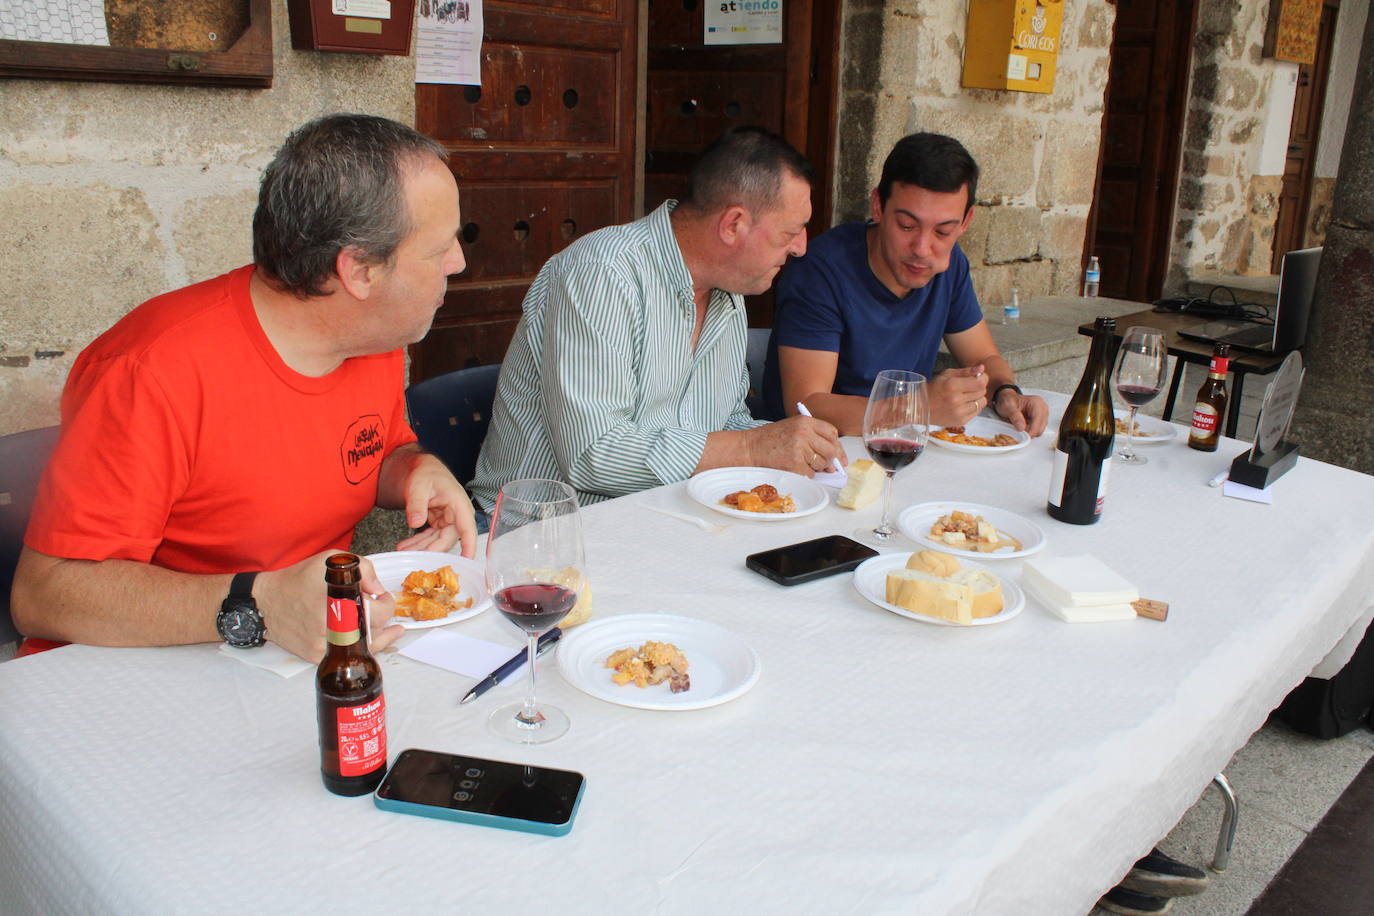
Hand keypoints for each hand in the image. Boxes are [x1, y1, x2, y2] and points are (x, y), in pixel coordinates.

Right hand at [255, 551, 404, 662]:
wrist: (266, 602)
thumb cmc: (296, 580)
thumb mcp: (329, 560)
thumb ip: (362, 569)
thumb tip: (378, 588)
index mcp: (340, 603)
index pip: (379, 612)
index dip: (387, 604)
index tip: (382, 597)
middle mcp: (333, 628)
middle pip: (375, 631)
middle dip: (383, 619)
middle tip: (380, 608)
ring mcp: (324, 645)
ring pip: (364, 648)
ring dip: (378, 636)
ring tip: (390, 630)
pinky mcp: (316, 656)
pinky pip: (346, 656)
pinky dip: (360, 648)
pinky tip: (369, 640)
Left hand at [393, 453, 478, 557]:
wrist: (423, 469)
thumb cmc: (426, 473)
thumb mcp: (418, 485)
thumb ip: (417, 504)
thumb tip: (415, 522)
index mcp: (458, 504)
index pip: (467, 528)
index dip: (469, 546)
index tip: (467, 560)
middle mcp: (457, 514)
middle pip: (449, 539)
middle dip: (431, 550)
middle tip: (414, 556)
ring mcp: (449, 520)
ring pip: (438, 541)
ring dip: (422, 548)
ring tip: (404, 551)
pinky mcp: (440, 524)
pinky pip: (431, 537)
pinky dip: (419, 543)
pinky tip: (407, 546)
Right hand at [746, 415, 845, 475]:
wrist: (748, 448)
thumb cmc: (769, 439)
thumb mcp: (792, 427)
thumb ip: (813, 436)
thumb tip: (835, 458)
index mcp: (805, 421)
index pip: (832, 433)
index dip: (836, 446)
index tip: (837, 456)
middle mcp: (804, 433)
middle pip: (831, 450)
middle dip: (828, 460)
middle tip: (821, 464)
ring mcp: (799, 449)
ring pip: (821, 464)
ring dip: (815, 468)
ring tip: (799, 463)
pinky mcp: (794, 465)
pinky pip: (810, 474)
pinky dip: (804, 475)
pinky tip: (792, 468)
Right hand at [928, 365, 989, 427]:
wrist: (920, 408)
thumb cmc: (933, 389)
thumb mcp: (947, 375)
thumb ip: (966, 371)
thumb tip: (982, 368)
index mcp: (952, 385)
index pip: (981, 382)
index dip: (983, 378)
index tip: (978, 377)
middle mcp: (956, 400)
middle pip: (982, 391)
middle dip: (979, 387)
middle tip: (970, 386)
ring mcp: (959, 412)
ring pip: (982, 402)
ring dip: (977, 397)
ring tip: (966, 396)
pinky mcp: (961, 421)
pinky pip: (977, 411)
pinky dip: (974, 406)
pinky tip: (964, 404)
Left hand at [994, 390, 1049, 436]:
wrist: (1008, 399)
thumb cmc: (1009, 401)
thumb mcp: (1007, 407)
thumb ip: (1014, 416)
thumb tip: (1021, 427)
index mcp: (1036, 403)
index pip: (1038, 420)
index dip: (1031, 430)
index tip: (1023, 435)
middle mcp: (1042, 408)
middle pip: (1040, 427)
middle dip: (1029, 431)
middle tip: (1018, 429)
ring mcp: (1043, 415)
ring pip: (1039, 430)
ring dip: (1029, 431)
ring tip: (1019, 426)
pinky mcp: (1040, 420)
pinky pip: (1036, 430)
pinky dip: (1029, 431)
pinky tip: (1022, 426)